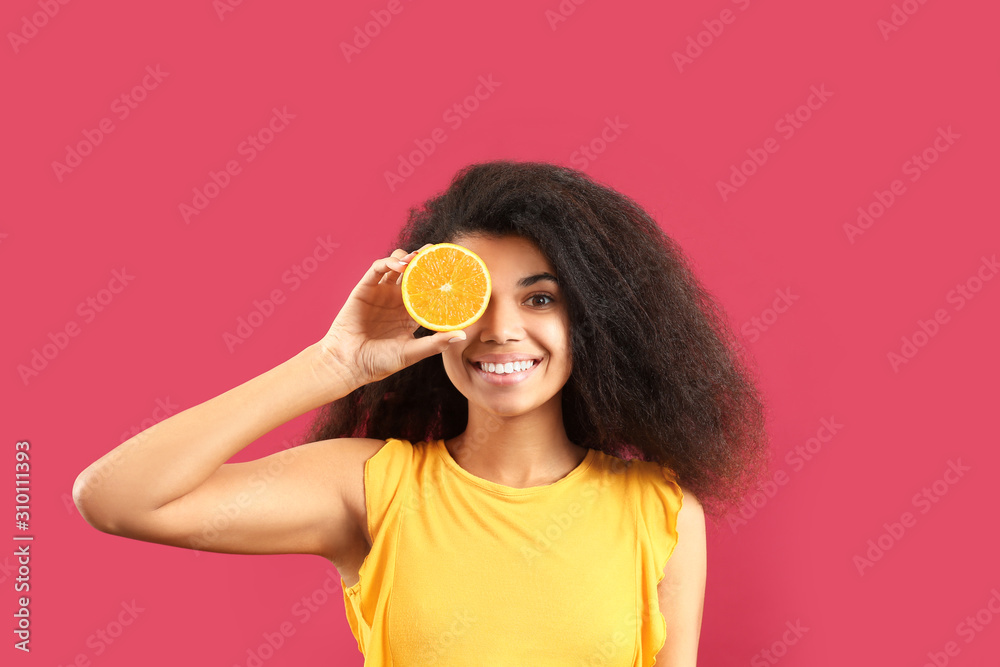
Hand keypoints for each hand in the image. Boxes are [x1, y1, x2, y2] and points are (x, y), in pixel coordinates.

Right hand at [316, 245, 466, 388]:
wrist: (349, 363)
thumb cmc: (379, 362)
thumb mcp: (411, 352)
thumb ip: (435, 343)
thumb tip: (462, 335)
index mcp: (410, 315)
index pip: (429, 292)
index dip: (440, 281)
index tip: (454, 271)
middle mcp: (397, 301)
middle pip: (415, 274)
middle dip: (426, 262)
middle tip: (440, 253)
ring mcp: (381, 293)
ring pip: (397, 266)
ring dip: (409, 258)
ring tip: (420, 257)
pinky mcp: (365, 288)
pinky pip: (378, 268)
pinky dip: (390, 262)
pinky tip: (401, 265)